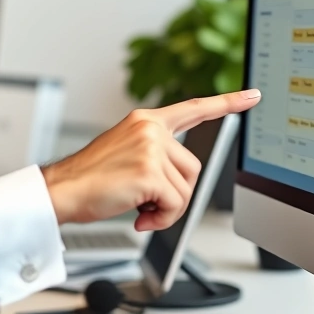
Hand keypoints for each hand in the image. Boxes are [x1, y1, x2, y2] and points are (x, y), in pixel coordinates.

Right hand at [41, 89, 260, 231]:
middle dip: (176, 193)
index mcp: (145, 120)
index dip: (226, 102)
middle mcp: (150, 129)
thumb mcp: (125, 153)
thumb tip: (181, 183)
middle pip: (193, 167)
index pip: (194, 108)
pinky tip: (138, 216)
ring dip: (166, 208)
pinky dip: (161, 218)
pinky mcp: (150, 172)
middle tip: (147, 201)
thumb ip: (155, 155)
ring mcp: (151, 148)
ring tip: (138, 207)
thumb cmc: (90, 179)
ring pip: (186, 189)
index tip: (252, 95)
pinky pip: (175, 204)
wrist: (61, 191)